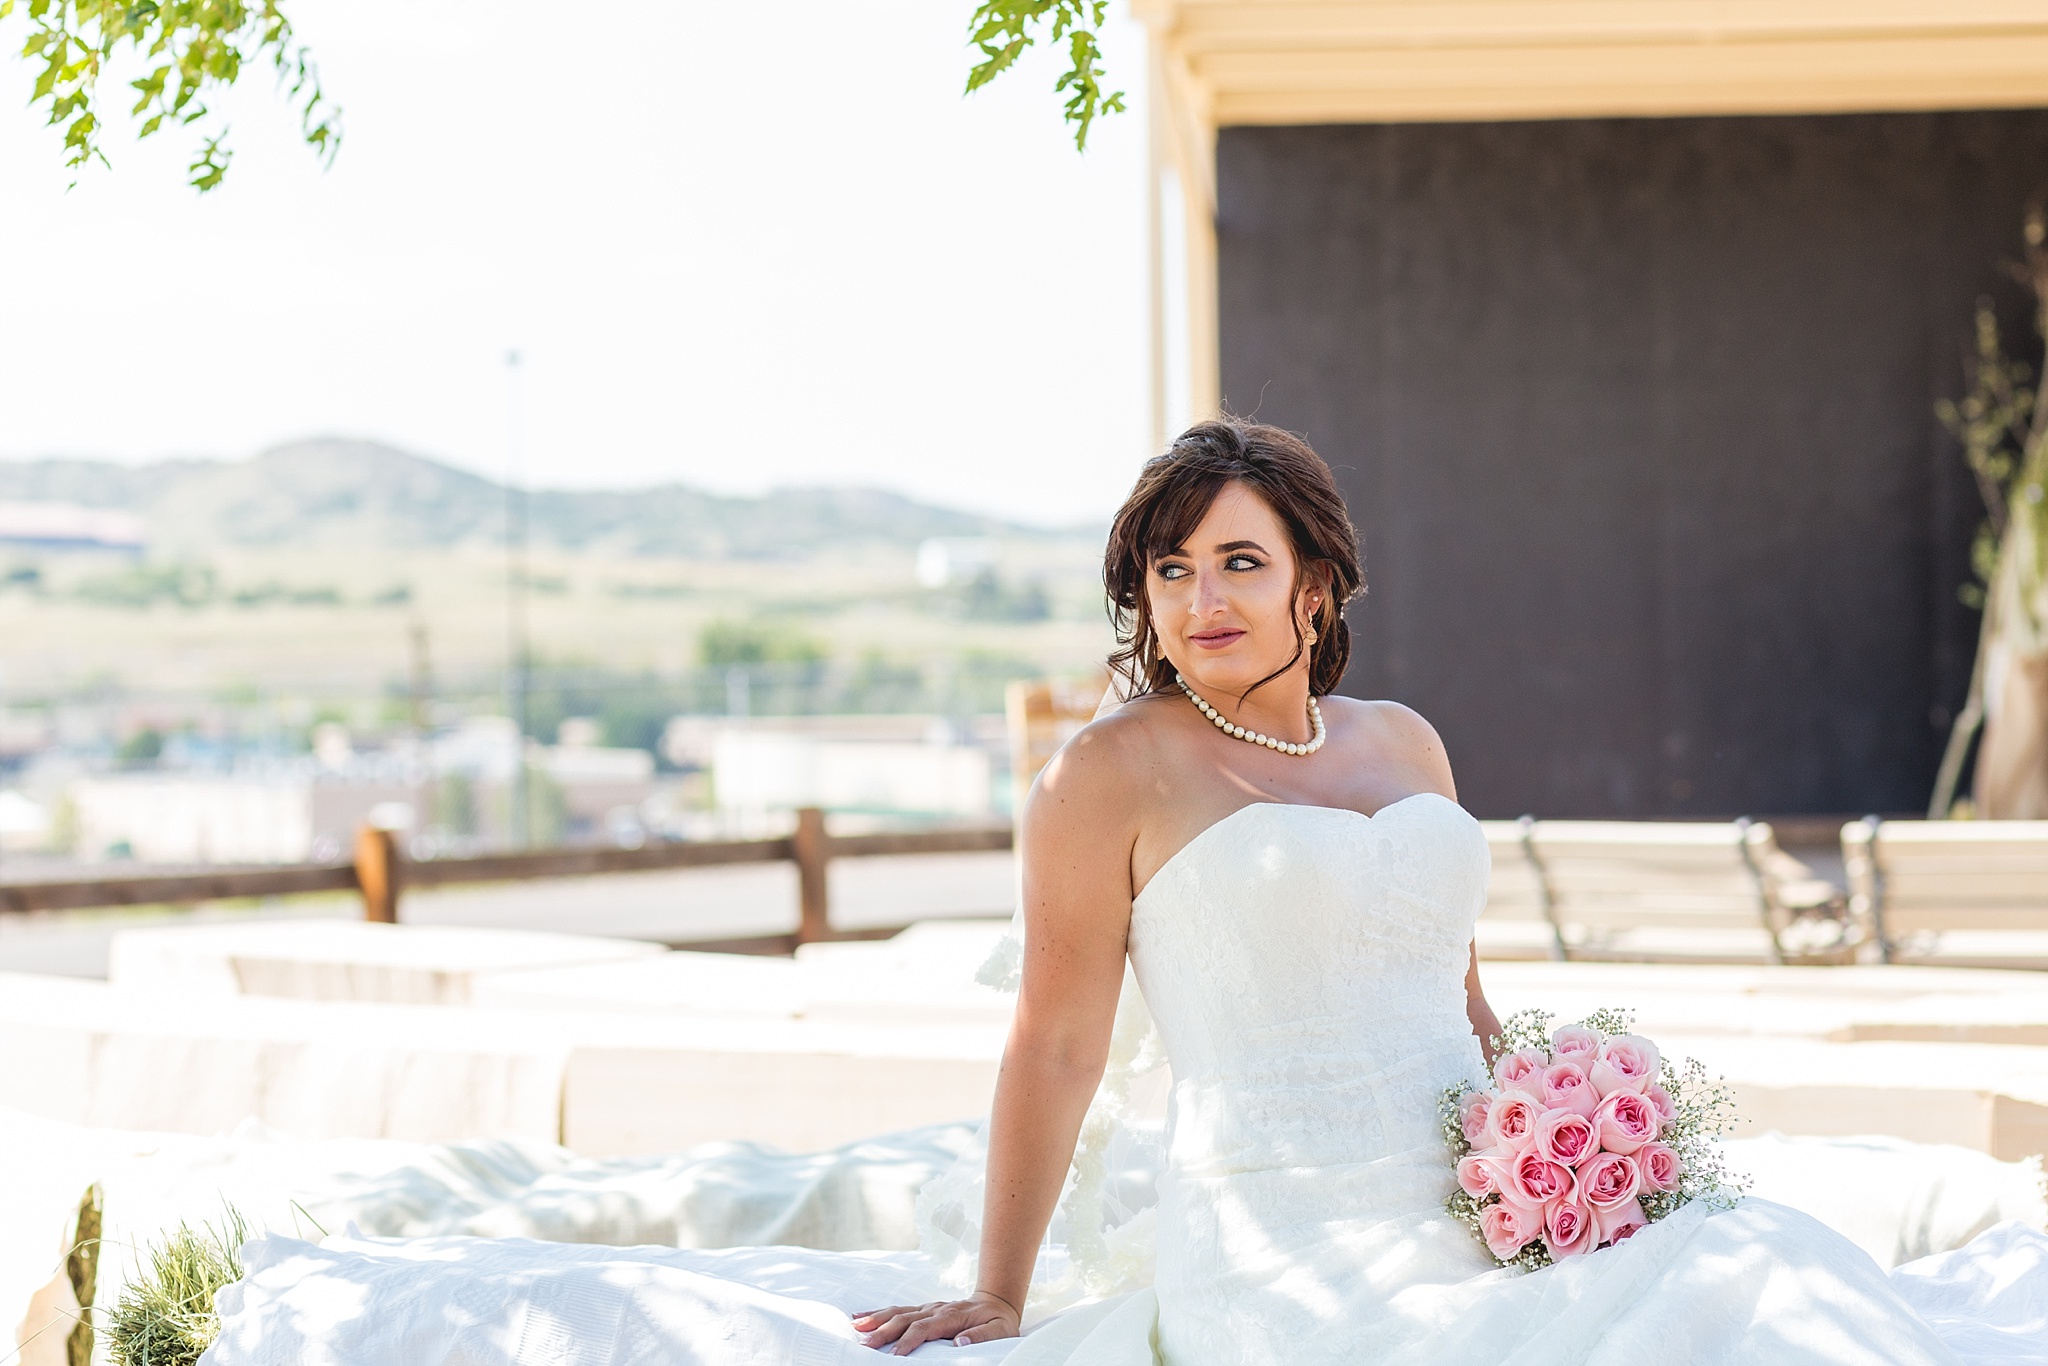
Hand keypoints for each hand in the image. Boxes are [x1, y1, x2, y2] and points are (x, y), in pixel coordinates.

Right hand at [851, 1290, 1020, 1354]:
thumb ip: (981, 1336)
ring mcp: (928, 1307)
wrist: (997, 1300)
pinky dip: (879, 1313)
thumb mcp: (999, 1330)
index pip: (924, 1327)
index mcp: (951, 1315)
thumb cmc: (998, 1321)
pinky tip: (861, 1316)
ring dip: (876, 1319)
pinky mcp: (923, 1309)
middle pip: (904, 1319)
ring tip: (856, 1328)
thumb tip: (959, 1342)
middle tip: (865, 1344)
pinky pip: (898, 1310)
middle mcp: (935, 1308)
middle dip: (883, 1331)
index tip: (894, 1355)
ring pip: (897, 1312)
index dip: (908, 1341)